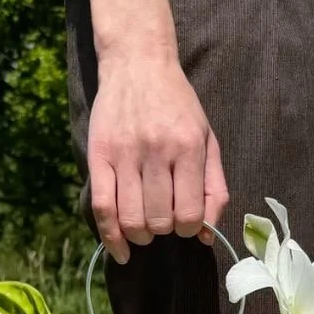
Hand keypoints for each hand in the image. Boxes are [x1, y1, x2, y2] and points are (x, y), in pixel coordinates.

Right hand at [87, 45, 228, 263]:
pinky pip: (102, 207)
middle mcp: (156, 151)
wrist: (138, 63)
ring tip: (145, 227)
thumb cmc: (178, 106)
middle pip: (158, 221)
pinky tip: (120, 250)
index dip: (188, 229)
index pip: (188, 214)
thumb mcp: (207, 140)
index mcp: (188, 148)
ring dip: (140, 234)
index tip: (185, 223)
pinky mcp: (99, 155)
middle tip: (163, 219)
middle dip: (163, 230)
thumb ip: (214, 188)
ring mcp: (124, 154)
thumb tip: (206, 235)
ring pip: (130, 219)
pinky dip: (111, 237)